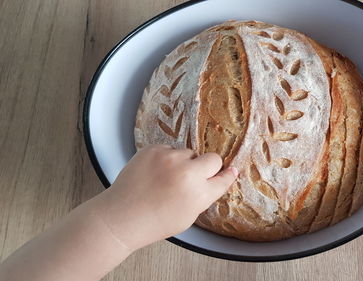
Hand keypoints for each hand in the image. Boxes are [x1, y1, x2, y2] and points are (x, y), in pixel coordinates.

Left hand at [92, 145, 237, 250]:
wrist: (122, 216)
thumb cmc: (156, 221)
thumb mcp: (189, 216)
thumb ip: (206, 195)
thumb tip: (224, 175)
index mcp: (199, 194)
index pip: (223, 178)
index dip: (226, 175)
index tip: (230, 171)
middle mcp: (187, 173)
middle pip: (213, 159)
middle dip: (207, 167)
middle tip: (193, 177)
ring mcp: (169, 158)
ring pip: (188, 153)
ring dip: (183, 162)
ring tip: (166, 178)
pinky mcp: (153, 149)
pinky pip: (169, 149)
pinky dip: (165, 159)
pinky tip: (155, 173)